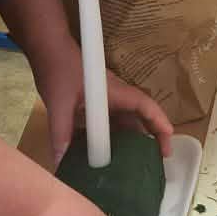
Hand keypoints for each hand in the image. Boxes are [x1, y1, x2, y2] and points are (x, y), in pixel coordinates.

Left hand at [28, 37, 173, 164]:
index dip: (159, 123)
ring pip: (125, 122)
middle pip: (140, 117)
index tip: (167, 144)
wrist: (48, 50)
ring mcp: (105, 101)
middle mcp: (115, 97)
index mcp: (115, 93)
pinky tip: (106, 157)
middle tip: (157, 162)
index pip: (145, 106)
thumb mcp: (59, 103)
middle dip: (152, 137)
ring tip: (136, 165)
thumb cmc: (59, 69)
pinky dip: (114, 140)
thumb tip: (61, 163)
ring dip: (133, 141)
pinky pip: (110, 124)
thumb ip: (61, 133)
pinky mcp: (94, 105)